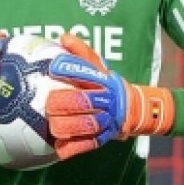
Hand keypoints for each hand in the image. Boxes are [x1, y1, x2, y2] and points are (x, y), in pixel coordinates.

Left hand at [45, 33, 174, 159]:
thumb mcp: (99, 66)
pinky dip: (72, 147)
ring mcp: (106, 121)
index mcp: (104, 81)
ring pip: (86, 125)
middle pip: (85, 102)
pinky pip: (87, 145)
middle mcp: (106, 101)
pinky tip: (59, 147)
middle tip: (49, 102)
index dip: (69, 71)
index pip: (88, 73)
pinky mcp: (103, 138)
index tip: (53, 69)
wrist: (133, 110)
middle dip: (66, 103)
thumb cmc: (107, 85)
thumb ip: (81, 53)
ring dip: (67, 126)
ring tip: (53, 125)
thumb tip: (64, 36)